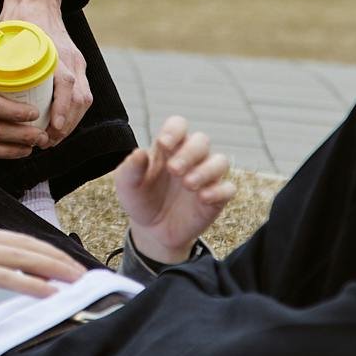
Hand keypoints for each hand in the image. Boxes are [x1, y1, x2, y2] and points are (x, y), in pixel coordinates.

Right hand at [0, 222, 82, 305]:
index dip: (44, 249)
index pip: (16, 239)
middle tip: (82, 272)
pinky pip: (5, 276)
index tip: (64, 261)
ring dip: (53, 269)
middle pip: (25, 245)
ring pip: (21, 257)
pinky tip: (50, 292)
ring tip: (75, 281)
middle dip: (57, 258)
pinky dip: (31, 284)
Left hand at [1, 0, 90, 148]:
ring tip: (51, 140)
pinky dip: (72, 114)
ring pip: (84, 99)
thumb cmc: (19, 18)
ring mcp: (78, 62)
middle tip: (46, 142)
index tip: (52, 127)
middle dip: (66, 125)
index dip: (62, 107)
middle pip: (80, 98)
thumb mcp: (5, 34)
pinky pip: (82, 95)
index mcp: (54, 49)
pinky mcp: (78, 67)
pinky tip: (58, 127)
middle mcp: (71, 57)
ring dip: (71, 123)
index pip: (66, 82)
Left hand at [113, 117, 234, 262]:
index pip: (178, 125)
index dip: (174, 130)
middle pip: (202, 140)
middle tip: (173, 170)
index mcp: (169, 148)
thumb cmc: (140, 200)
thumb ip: (130, 168)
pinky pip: (228, 189)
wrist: (151, 231)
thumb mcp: (127, 185)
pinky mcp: (216, 198)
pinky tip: (203, 198)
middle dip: (189, 152)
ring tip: (188, 184)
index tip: (163, 144)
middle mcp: (190, 158)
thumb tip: (139, 153)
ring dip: (206, 170)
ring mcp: (205, 177)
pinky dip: (218, 191)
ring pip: (220, 161)